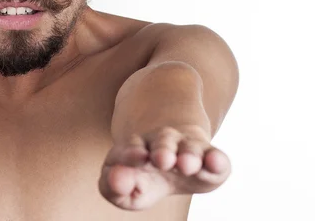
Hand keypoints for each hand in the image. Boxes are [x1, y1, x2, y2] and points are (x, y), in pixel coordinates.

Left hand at [98, 125, 230, 210]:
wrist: (174, 149)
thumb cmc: (143, 175)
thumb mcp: (123, 185)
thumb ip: (113, 187)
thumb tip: (116, 182)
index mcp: (136, 149)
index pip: (130, 149)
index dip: (131, 153)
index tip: (137, 156)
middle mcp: (162, 143)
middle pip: (162, 142)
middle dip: (162, 150)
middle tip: (162, 159)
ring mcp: (187, 148)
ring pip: (189, 147)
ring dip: (188, 155)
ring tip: (186, 164)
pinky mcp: (210, 157)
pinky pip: (216, 157)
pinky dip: (217, 160)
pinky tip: (215, 161)